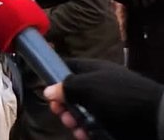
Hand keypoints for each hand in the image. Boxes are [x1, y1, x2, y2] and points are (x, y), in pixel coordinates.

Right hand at [43, 58, 163, 139]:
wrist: (153, 118)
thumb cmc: (118, 96)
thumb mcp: (87, 86)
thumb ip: (65, 87)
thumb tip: (48, 90)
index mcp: (93, 71)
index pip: (69, 67)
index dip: (55, 76)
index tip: (46, 89)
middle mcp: (98, 86)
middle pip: (72, 94)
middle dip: (62, 104)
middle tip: (60, 113)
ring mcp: (106, 106)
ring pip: (80, 113)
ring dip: (73, 120)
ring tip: (74, 127)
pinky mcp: (112, 123)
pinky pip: (92, 127)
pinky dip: (85, 132)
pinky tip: (84, 135)